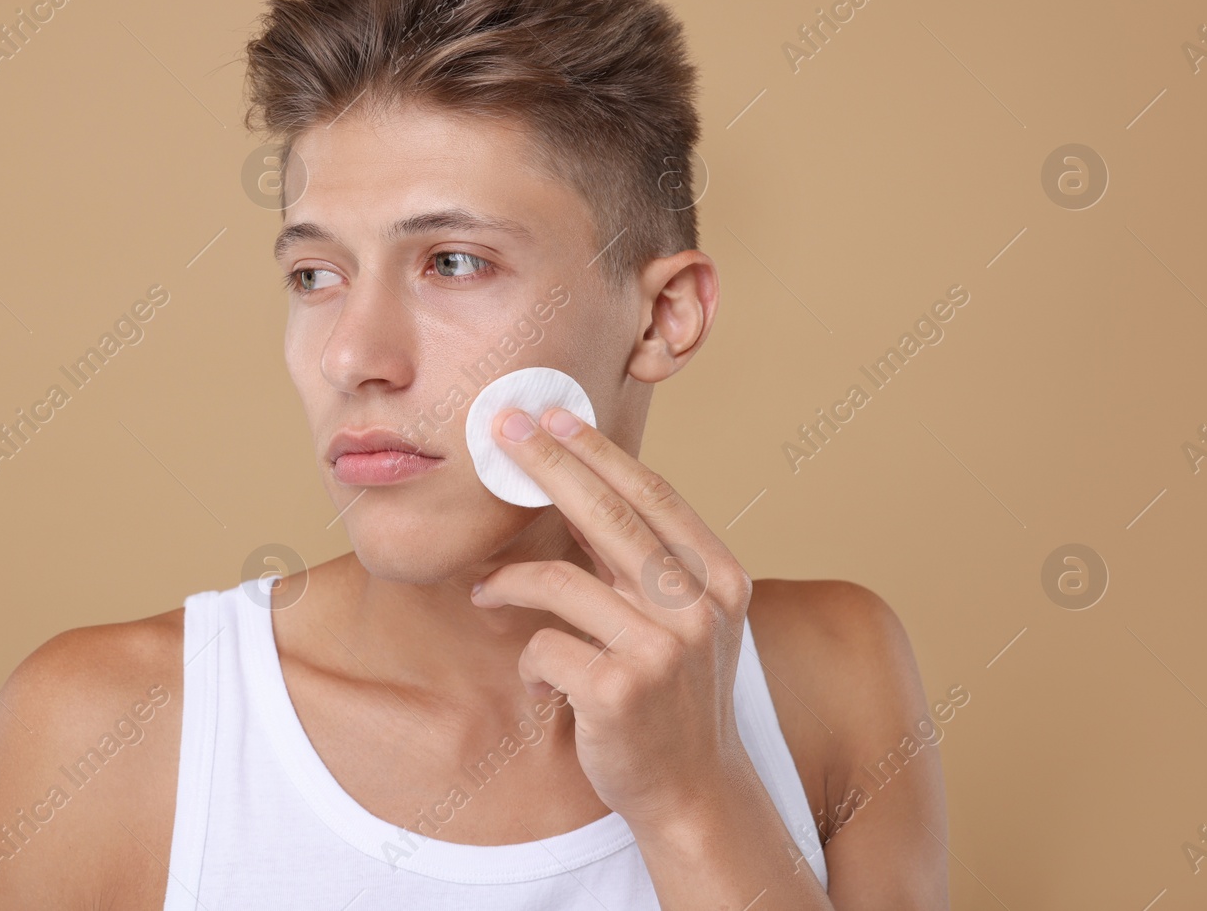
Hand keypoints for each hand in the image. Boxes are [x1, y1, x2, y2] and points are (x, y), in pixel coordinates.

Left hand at [470, 405, 755, 830]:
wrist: (694, 792)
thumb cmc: (675, 696)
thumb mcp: (684, 619)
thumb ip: (646, 562)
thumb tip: (575, 487)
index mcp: (721, 578)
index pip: (652, 495)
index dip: (597, 451)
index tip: (551, 415)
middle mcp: (699, 607)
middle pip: (608, 515)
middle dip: (548, 464)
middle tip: (502, 430)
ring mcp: (662, 650)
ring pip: (560, 581)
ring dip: (509, 582)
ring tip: (485, 591)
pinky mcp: (619, 691)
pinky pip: (544, 645)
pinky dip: (529, 659)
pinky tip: (539, 677)